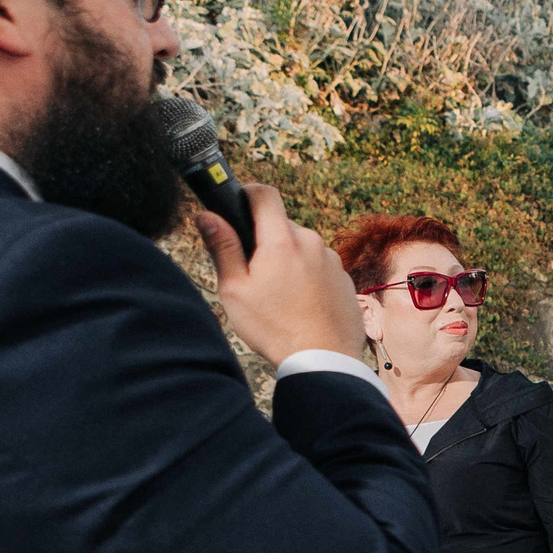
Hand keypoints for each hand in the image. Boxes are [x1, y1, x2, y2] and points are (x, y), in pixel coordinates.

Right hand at [200, 183, 364, 364]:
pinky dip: (307, 277)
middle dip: (264, 239)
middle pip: (282, 225)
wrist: (325, 360)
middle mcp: (312, 243)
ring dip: (287, 260)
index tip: (237, 204)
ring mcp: (333, 261)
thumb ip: (222, 247)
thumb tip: (206, 215)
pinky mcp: (345, 279)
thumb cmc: (274, 327)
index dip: (247, 193)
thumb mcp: (235, 289)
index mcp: (282, 241)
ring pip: (302, 248)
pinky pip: (319, 267)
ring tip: (277, 296)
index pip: (265, 194)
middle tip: (251, 270)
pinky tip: (299, 305)